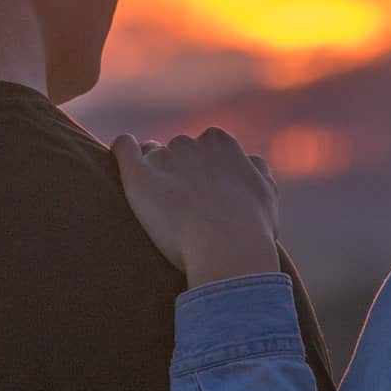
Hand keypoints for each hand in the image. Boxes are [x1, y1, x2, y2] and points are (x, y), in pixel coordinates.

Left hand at [109, 126, 280, 288]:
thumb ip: (256, 171)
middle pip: (174, 150)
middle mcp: (191, 143)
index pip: (203, 146)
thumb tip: (250, 162)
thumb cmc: (250, 228)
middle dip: (174, 171)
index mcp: (221, 143)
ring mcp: (162, 157)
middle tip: (178, 205)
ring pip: (149, 154)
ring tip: (157, 204)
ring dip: (151, 172)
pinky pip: (123, 148)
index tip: (199, 193)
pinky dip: (123, 150)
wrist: (227, 248)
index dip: (199, 170)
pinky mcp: (138, 174)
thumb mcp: (266, 193)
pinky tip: (124, 157)